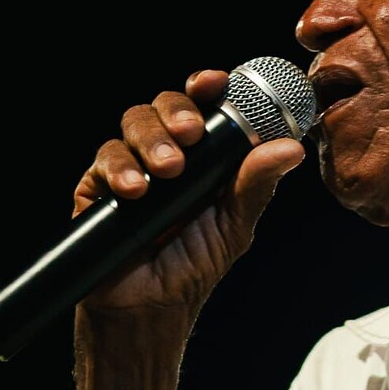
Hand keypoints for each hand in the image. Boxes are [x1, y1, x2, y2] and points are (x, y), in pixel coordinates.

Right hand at [71, 68, 304, 314]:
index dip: (209, 86)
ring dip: (152, 139)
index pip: (204, 105)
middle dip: (178, 111)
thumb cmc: (195, 263)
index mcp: (204, 152)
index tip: (217, 82)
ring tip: (168, 170)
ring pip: (134, 122)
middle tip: (191, 134)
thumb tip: (291, 148)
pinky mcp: (97, 185)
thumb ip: (256, 184)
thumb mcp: (235, 223)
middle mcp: (167, 150)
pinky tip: (135, 190)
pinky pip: (105, 159)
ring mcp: (131, 164)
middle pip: (166, 104)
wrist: (150, 307)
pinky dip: (120, 169)